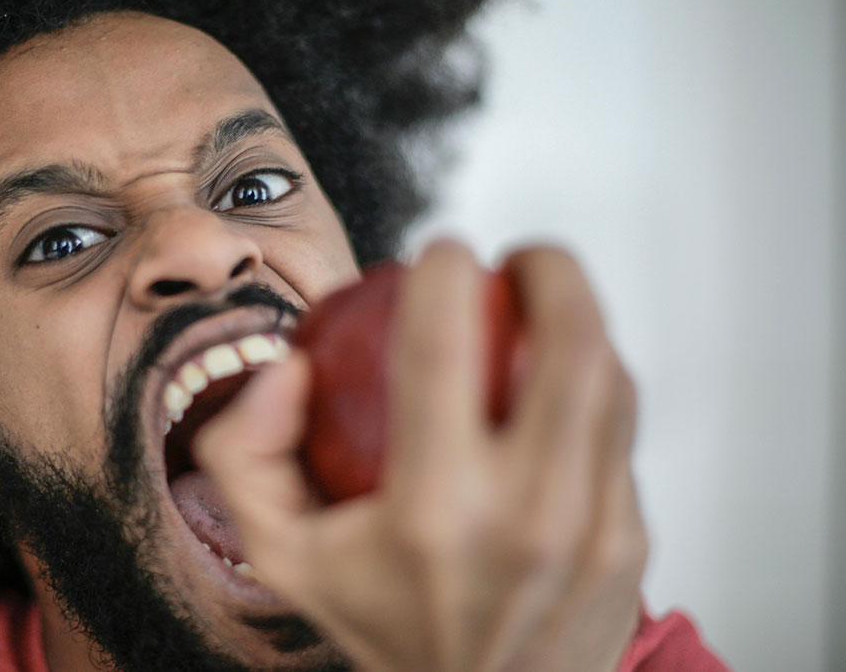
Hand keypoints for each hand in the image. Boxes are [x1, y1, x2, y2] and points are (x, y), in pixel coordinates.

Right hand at [195, 241, 646, 670]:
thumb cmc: (379, 621)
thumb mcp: (280, 552)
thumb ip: (245, 452)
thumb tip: (287, 368)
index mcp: (431, 513)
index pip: (443, 343)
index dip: (444, 268)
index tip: (438, 253)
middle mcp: (526, 517)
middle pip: (571, 340)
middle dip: (550, 269)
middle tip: (518, 260)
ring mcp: (592, 532)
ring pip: (610, 379)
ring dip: (579, 320)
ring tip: (541, 308)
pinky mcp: (630, 543)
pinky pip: (619, 432)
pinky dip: (590, 387)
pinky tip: (554, 387)